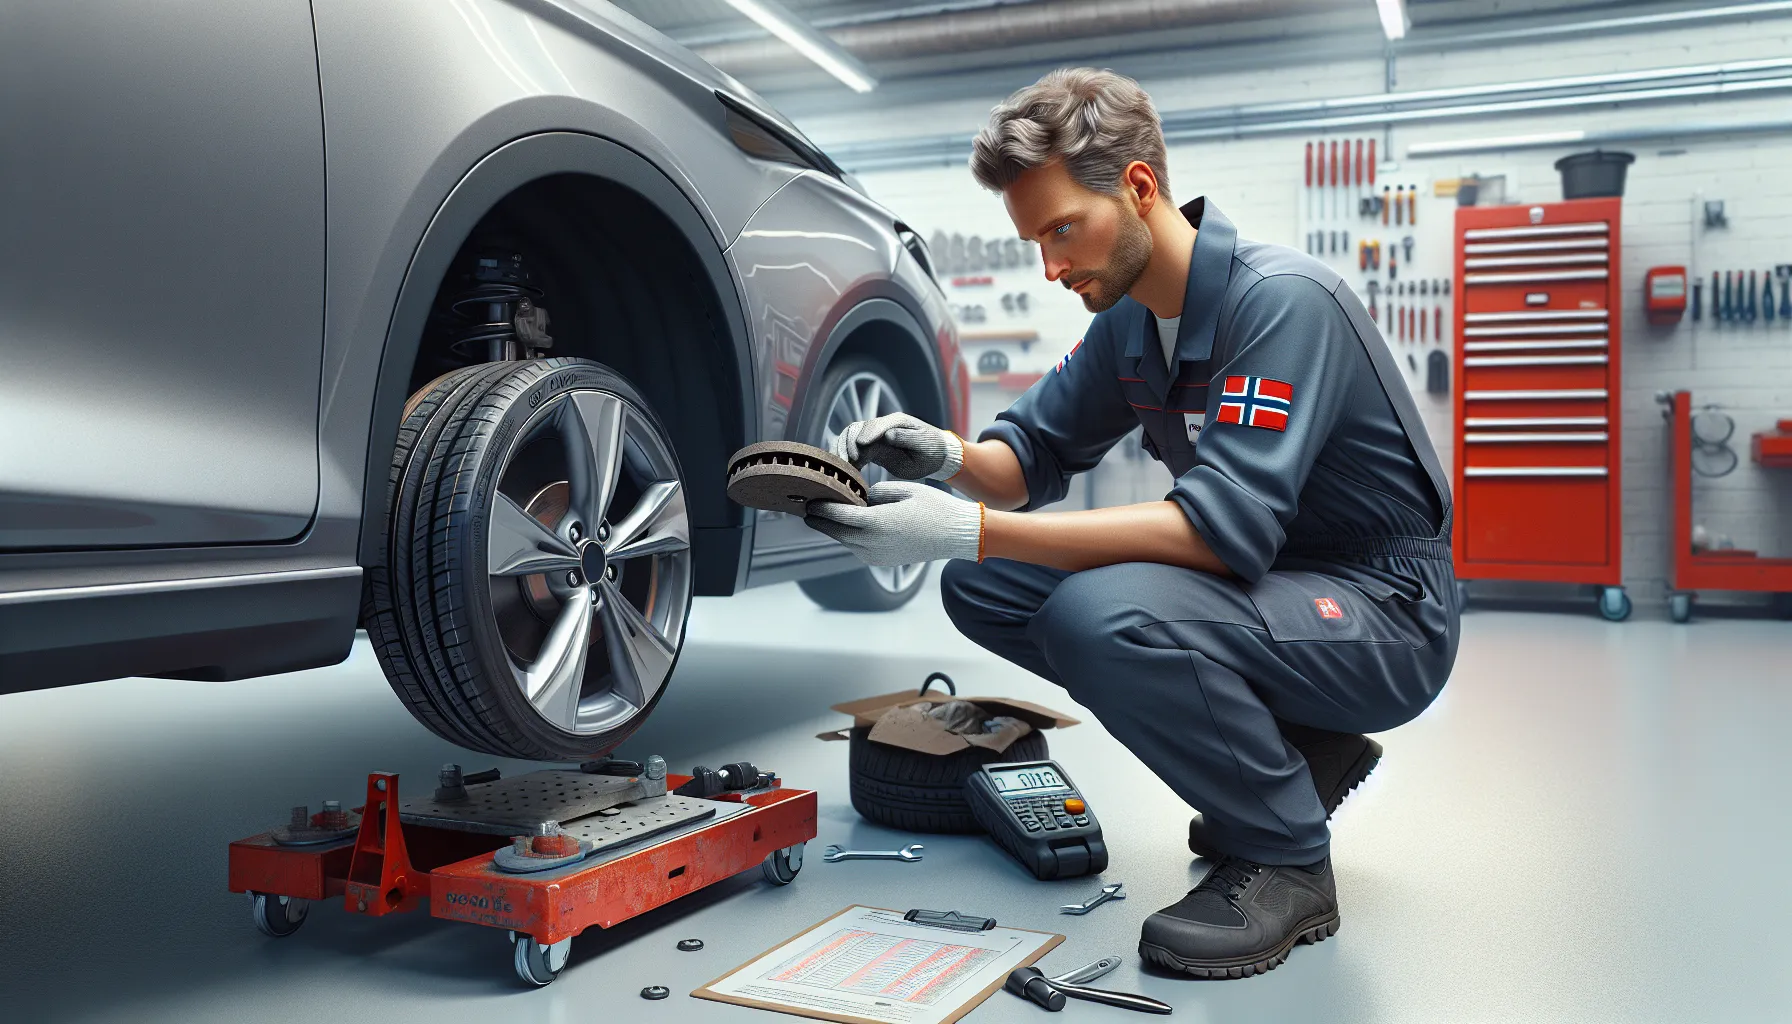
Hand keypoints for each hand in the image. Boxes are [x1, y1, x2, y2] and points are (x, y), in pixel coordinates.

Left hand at [804, 482, 982, 565]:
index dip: (821, 507)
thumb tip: (859, 498)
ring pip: (845, 542)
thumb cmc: (934, 508)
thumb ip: (875, 492)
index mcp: (877, 523)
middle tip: (806, 508)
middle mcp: (873, 544)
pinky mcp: (882, 561)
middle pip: (836, 532)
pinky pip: (857, 548)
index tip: (809, 499)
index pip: (838, 516)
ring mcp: (877, 556)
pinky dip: (849, 537)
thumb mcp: (903, 490)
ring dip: (833, 529)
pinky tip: (845, 525)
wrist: (956, 535)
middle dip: (819, 521)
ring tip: (822, 515)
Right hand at [830, 413, 962, 480]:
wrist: (935, 456)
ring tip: (842, 467)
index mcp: (896, 422)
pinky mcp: (871, 449)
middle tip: (848, 463)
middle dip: (849, 445)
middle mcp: (882, 427)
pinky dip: (846, 458)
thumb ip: (907, 438)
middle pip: (856, 430)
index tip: (860, 448)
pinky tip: (844, 470)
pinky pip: (853, 450)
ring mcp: (874, 437)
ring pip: (850, 439)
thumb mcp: (924, 444)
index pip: (875, 425)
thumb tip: (888, 435)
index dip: (867, 435)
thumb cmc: (933, 449)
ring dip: (843, 451)